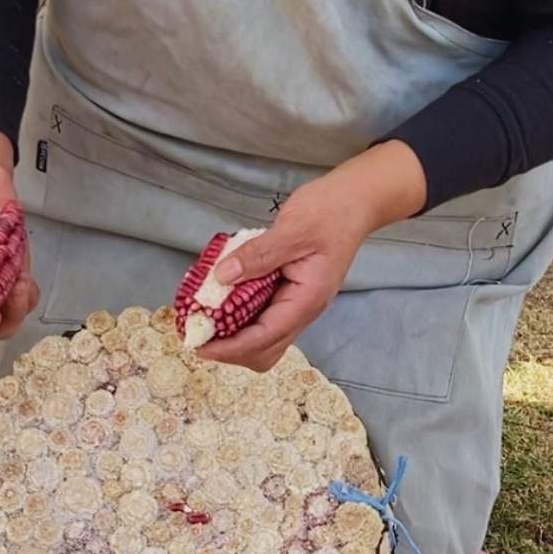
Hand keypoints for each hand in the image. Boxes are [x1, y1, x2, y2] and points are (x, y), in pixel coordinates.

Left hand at [199, 142, 427, 373]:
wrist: (355, 201)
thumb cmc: (330, 211)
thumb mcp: (292, 229)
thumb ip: (258, 255)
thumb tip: (221, 277)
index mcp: (306, 300)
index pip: (264, 338)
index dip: (229, 347)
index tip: (199, 344)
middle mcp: (303, 311)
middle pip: (264, 352)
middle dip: (230, 350)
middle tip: (197, 332)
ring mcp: (297, 306)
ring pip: (263, 341)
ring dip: (234, 338)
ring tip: (205, 321)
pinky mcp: (290, 295)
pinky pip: (263, 319)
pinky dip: (240, 319)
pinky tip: (221, 302)